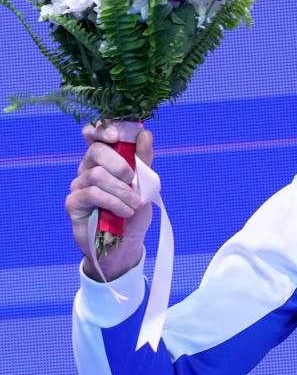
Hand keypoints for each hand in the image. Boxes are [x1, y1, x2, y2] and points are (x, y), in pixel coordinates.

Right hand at [65, 122, 153, 280]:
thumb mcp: (145, 186)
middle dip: (119, 164)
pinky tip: (125, 212)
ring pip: (97, 175)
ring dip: (122, 190)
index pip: (93, 135)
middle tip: (133, 180)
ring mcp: (79, 186)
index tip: (117, 136)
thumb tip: (145, 133)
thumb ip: (143, 161)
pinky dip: (114, 202)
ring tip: (134, 205)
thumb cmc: (134, 214)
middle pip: (96, 151)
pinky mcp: (74, 203)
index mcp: (103, 161)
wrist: (126, 246)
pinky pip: (93, 194)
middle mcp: (87, 169)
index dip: (101, 129)